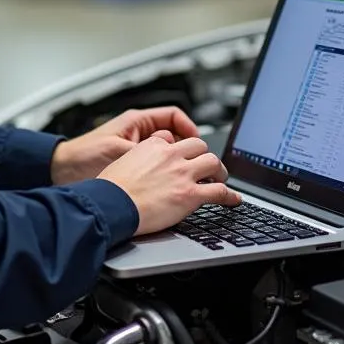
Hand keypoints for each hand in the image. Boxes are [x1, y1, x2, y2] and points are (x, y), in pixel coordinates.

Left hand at [51, 106, 200, 185]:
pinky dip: (164, 173)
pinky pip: (156, 166)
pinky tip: (168, 184)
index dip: (189, 127)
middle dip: (187, 147)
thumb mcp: (118, 151)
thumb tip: (167, 157)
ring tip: (185, 175)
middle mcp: (138, 133)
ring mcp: (136, 149)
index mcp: (137, 122)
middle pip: (174, 135)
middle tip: (199, 163)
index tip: (198, 143)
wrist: (61, 171)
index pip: (173, 116)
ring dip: (176, 162)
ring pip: (166, 152)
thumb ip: (143, 153)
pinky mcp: (131, 165)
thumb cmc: (83, 156)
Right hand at [98, 135, 240, 235]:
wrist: (111, 205)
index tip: (186, 156)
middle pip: (200, 146)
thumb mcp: (121, 160)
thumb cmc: (110, 189)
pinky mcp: (190, 194)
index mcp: (154, 145)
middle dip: (205, 156)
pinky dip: (230, 195)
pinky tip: (234, 199)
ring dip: (219, 171)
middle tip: (208, 167)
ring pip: (213, 162)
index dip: (184, 149)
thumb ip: (138, 156)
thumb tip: (141, 160)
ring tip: (220, 179)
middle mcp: (171, 155)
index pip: (177, 139)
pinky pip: (219, 191)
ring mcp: (183, 174)